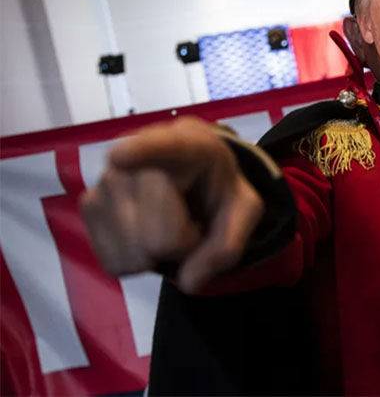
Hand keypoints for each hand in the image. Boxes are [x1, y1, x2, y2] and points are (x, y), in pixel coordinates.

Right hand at [79, 117, 262, 292]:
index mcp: (189, 144)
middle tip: (191, 223)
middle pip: (158, 238)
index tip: (121, 157)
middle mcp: (138, 154)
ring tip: (169, 223)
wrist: (194, 178)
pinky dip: (137, 261)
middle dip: (182, 246)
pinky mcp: (88, 204)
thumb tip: (189, 281)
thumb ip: (227, 245)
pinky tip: (146, 231)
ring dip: (158, 255)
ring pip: (134, 254)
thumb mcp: (244, 212)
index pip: (164, 148)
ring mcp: (107, 179)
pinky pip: (114, 261)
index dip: (141, 153)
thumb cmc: (219, 189)